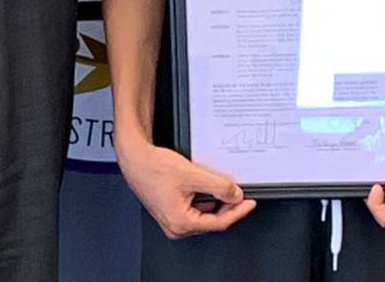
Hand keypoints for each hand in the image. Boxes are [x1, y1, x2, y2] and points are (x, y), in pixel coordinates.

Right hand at [116, 138, 256, 238]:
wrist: (135, 158)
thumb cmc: (154, 167)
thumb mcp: (192, 175)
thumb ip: (218, 186)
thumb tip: (235, 195)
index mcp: (181, 223)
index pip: (218, 222)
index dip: (237, 212)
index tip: (249, 203)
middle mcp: (176, 226)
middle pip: (211, 220)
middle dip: (227, 206)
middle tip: (240, 192)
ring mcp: (172, 219)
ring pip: (203, 213)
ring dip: (215, 200)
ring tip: (222, 184)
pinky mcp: (171, 209)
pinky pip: (194, 207)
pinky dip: (204, 197)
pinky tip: (208, 184)